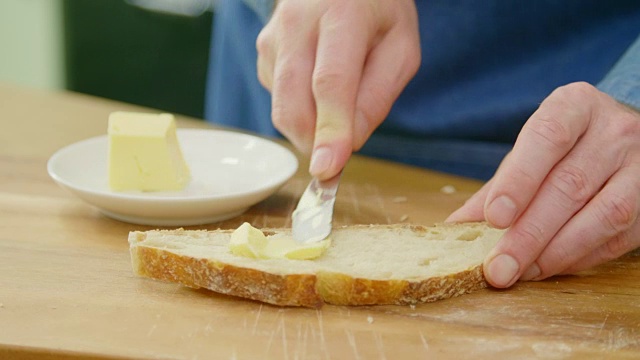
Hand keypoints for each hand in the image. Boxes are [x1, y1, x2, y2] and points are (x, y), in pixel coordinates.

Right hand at [256, 0, 420, 179]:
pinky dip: (300, 110)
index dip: (329, 129)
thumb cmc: (377, 15)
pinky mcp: (263, 53)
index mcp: (341, 14)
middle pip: (294, 102)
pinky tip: (317, 86)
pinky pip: (278, 100)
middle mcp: (297, 22)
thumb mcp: (401, 49)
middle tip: (336, 160)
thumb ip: (378, 96)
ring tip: (338, 101)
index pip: (330, 82)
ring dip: (310, 127)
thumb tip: (348, 143)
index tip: (328, 168)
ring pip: (282, 108)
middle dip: (313, 142)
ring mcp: (273, 38)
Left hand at [447, 82, 639, 287]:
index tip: (495, 217)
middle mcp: (614, 131)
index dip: (520, 180)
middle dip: (529, 234)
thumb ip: (496, 188)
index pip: (548, 138)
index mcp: (575, 106)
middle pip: (570, 185)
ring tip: (522, 272)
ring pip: (603, 214)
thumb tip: (456, 227)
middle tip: (498, 268)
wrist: (619, 140)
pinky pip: (619, 236)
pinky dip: (581, 258)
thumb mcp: (528, 153)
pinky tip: (550, 267)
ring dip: (557, 252)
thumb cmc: (562, 148)